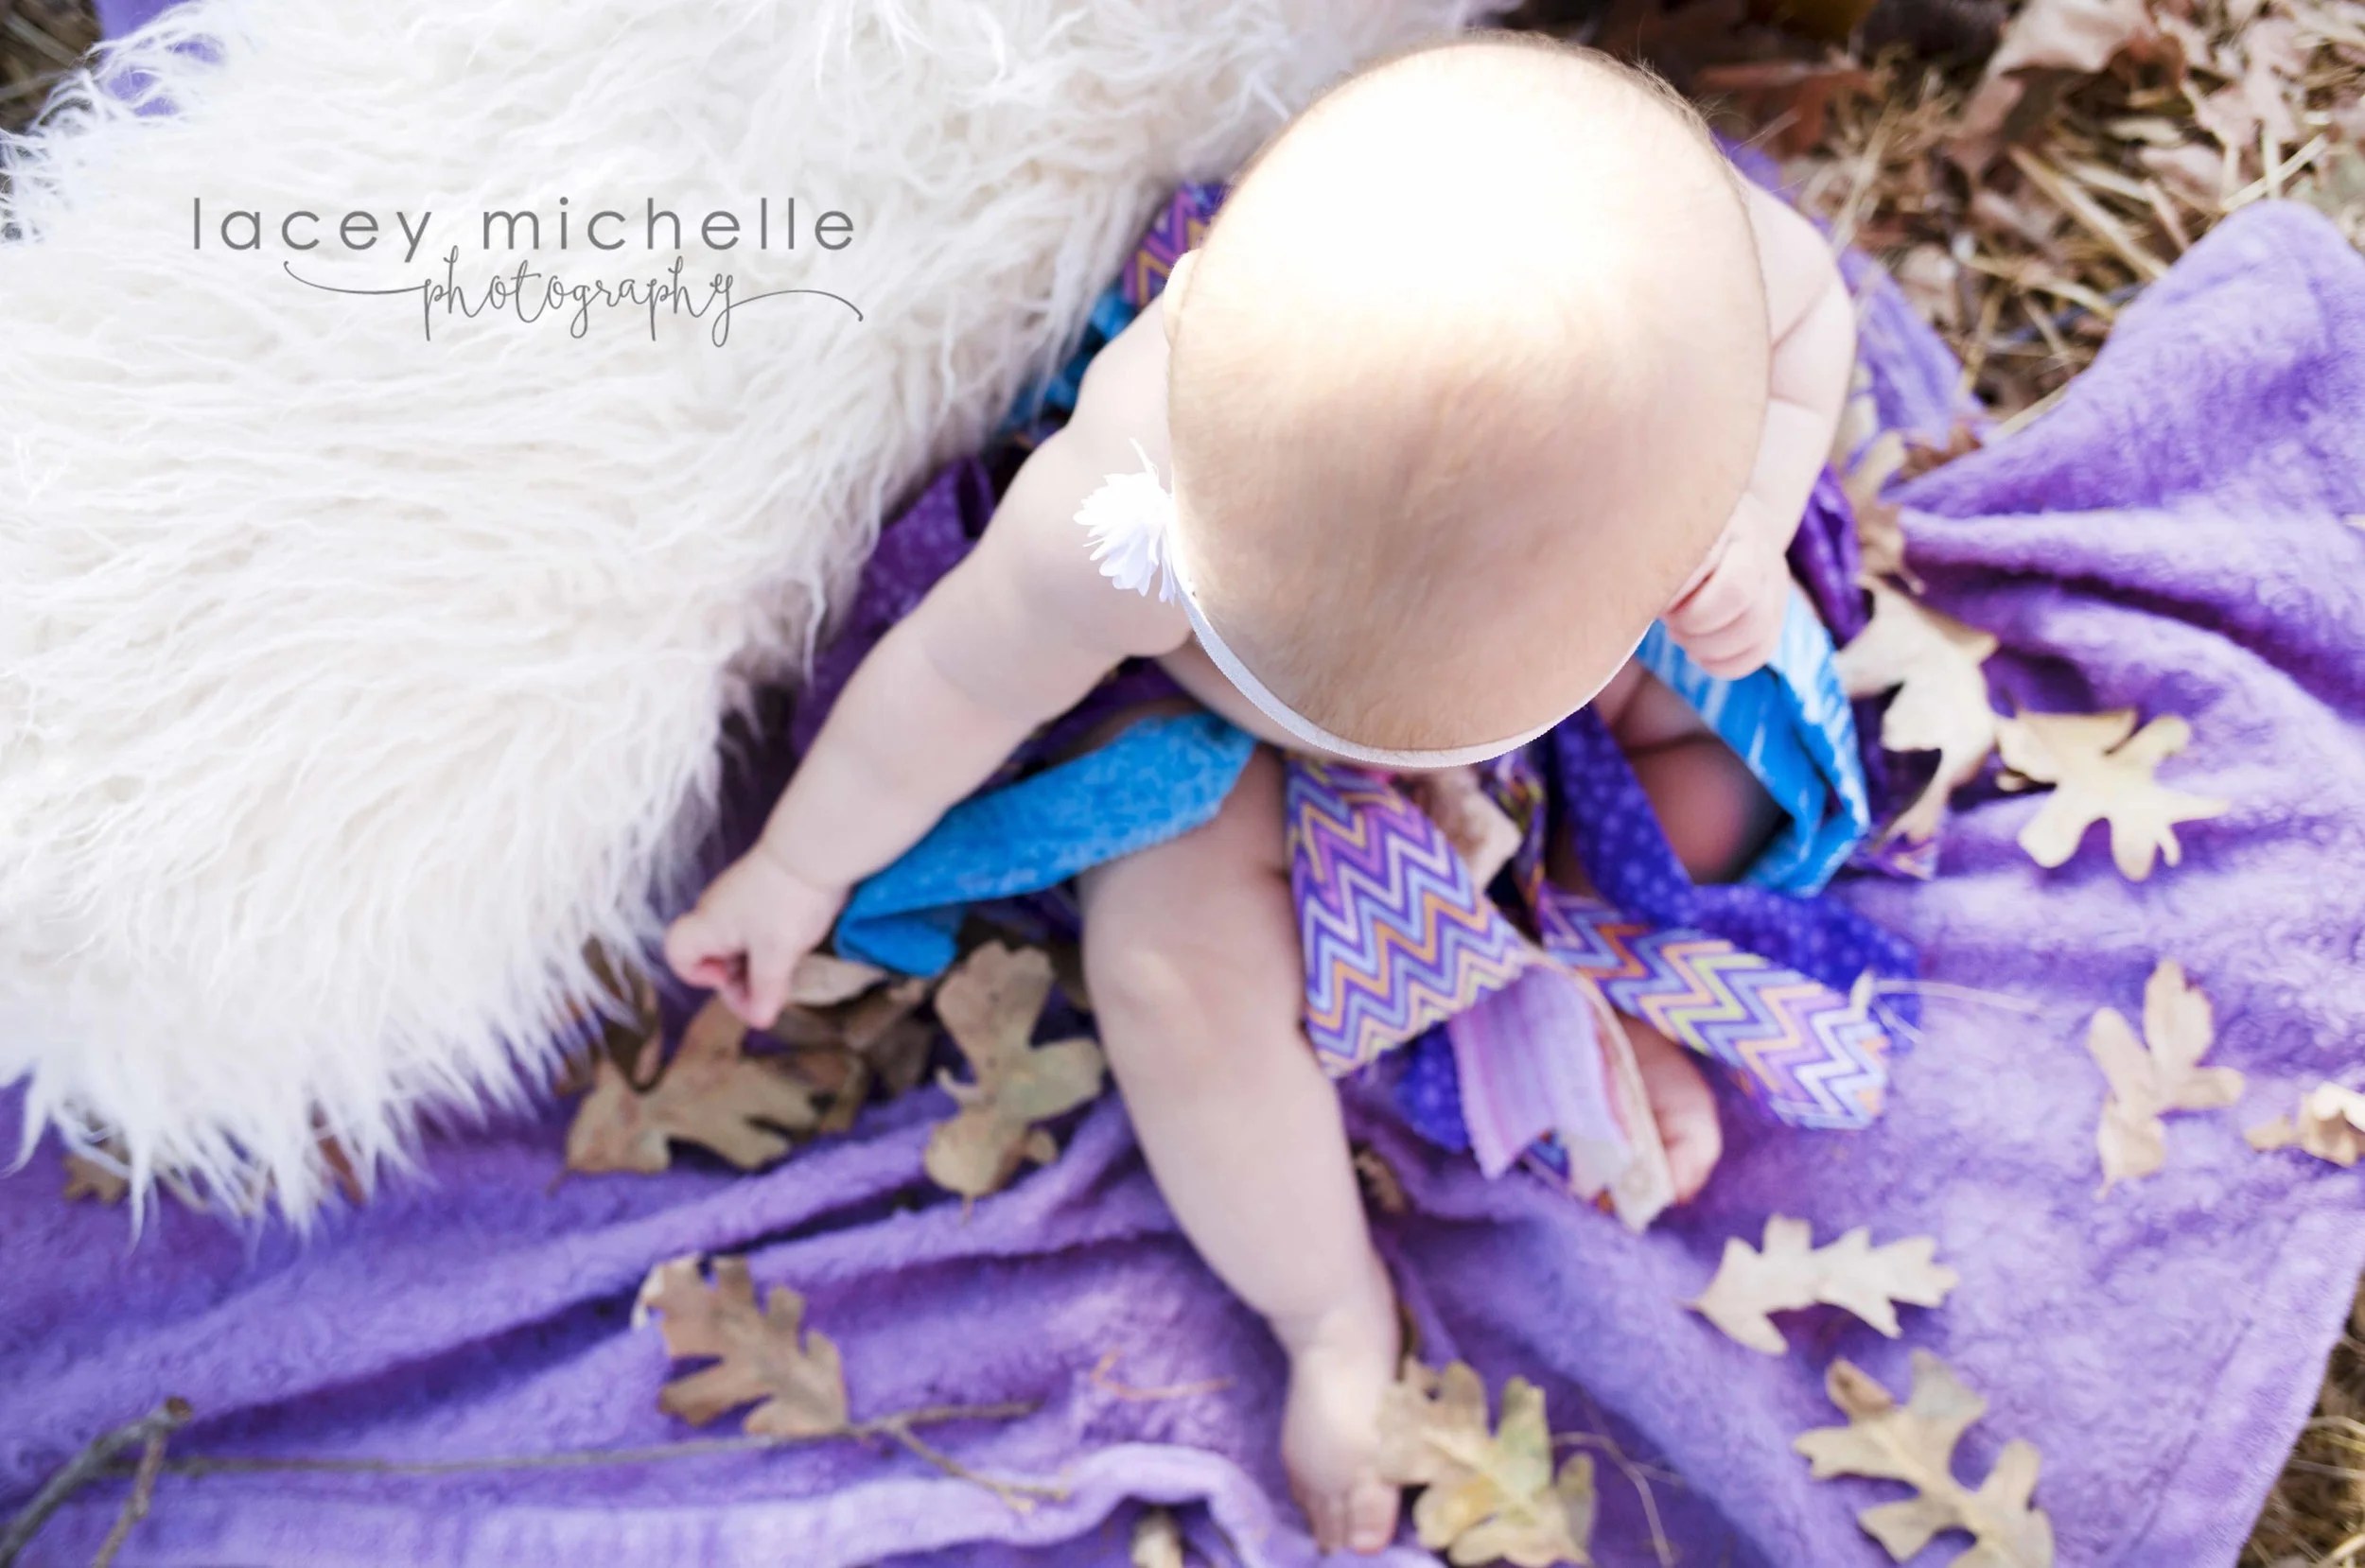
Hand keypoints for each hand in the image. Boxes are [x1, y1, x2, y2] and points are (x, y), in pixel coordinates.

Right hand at [662, 844, 848, 1027]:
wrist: (815, 849)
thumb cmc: (787, 903)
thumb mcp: (777, 955)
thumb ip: (765, 990)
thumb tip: (759, 1020)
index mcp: (708, 925)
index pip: (678, 953)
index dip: (696, 975)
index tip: (728, 977)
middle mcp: (716, 911)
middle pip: (710, 954)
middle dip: (737, 978)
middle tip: (769, 989)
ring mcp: (738, 899)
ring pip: (736, 942)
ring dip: (756, 963)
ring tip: (785, 969)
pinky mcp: (761, 891)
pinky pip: (754, 926)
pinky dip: (768, 944)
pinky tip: (792, 946)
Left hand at [1663, 495, 1791, 678]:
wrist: (1727, 529)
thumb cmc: (1673, 538)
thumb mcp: (1658, 533)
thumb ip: (1646, 557)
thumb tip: (1627, 597)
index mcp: (1719, 520)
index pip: (1703, 558)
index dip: (1673, 591)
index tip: (1653, 597)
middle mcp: (1753, 546)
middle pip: (1738, 591)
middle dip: (1694, 619)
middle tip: (1670, 620)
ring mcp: (1771, 580)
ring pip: (1755, 626)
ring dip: (1708, 646)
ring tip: (1679, 635)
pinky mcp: (1775, 612)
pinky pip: (1760, 649)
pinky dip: (1724, 664)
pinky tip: (1698, 654)